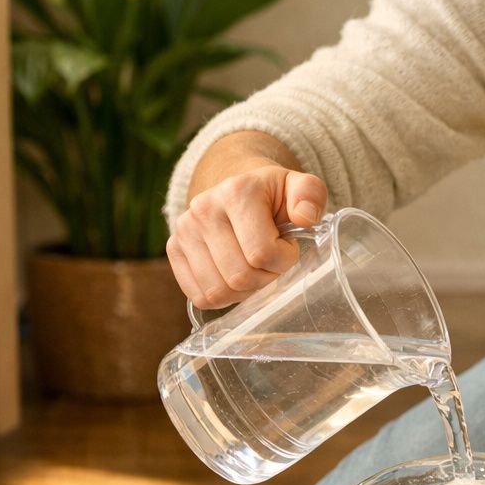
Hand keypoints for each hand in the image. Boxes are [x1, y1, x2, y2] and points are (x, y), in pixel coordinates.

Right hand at [167, 163, 327, 308]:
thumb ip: (311, 195)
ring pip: (218, 291)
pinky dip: (223, 297)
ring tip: (254, 268)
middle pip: (239, 276)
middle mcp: (203, 209)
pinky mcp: (174, 249)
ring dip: (245, 291)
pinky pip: (199, 296)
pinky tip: (234, 277)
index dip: (284, 260)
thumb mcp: (300, 187)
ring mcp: (184, 230)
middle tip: (271, 262)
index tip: (287, 247)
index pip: (262, 253)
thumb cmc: (274, 197)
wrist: (239, 191)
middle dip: (265, 278)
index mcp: (236, 192)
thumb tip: (305, 216)